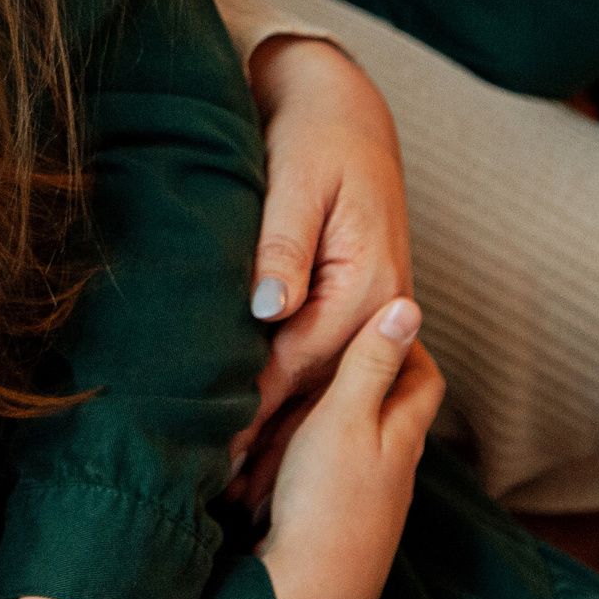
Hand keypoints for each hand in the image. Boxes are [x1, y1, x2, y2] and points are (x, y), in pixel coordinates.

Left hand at [225, 37, 411, 491]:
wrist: (343, 106)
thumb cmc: (314, 136)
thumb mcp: (294, 183)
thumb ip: (280, 247)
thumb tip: (267, 308)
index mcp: (370, 283)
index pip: (301, 361)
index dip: (255, 408)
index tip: (214, 451)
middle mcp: (383, 307)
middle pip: (318, 388)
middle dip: (270, 440)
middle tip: (217, 492)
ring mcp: (375, 309)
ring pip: (323, 383)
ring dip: (283, 432)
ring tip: (235, 487)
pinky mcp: (357, 304)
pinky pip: (323, 362)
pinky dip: (292, 398)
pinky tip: (260, 434)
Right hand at [257, 300, 443, 598]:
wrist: (310, 595)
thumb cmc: (327, 500)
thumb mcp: (345, 416)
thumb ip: (371, 363)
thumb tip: (408, 306)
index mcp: (404, 433)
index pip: (424, 375)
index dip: (407, 342)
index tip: (370, 316)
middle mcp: (396, 467)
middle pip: (390, 409)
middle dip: (359, 379)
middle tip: (319, 353)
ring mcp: (369, 500)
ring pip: (353, 445)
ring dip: (321, 422)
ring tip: (280, 404)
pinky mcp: (337, 523)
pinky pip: (327, 478)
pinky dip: (302, 459)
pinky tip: (270, 459)